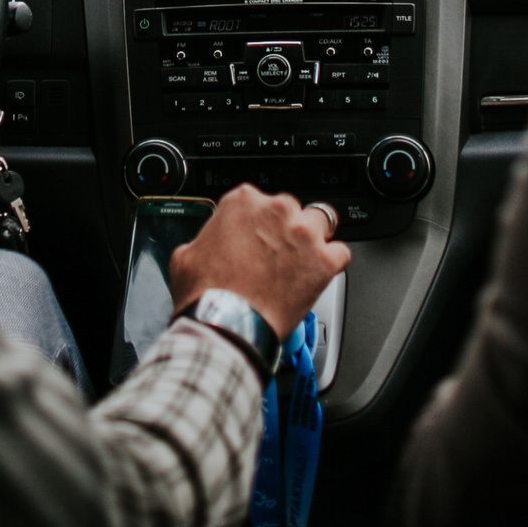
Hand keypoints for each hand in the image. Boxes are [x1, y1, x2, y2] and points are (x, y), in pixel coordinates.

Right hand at [168, 184, 351, 340]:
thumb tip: (209, 245)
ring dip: (313, 240)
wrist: (225, 326)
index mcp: (243, 201)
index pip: (259, 200)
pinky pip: (340, 253)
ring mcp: (304, 234)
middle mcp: (277, 210)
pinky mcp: (324, 261)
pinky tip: (318, 276)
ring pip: (321, 223)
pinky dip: (331, 264)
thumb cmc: (205, 294)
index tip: (256, 237)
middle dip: (285, 230)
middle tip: (275, 255)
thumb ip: (205, 238)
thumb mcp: (187, 255)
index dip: (258, 222)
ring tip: (301, 262)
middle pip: (291, 209)